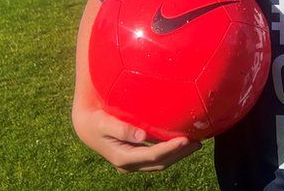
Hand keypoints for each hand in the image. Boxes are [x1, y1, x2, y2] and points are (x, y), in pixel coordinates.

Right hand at [72, 107, 200, 172]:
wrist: (86, 127)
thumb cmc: (95, 120)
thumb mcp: (104, 123)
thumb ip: (121, 129)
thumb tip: (141, 135)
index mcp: (123, 158)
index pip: (153, 155)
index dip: (171, 149)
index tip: (186, 139)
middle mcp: (129, 164)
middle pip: (160, 162)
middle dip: (180, 154)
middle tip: (197, 142)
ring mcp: (133, 162)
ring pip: (160, 162)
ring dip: (178, 154)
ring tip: (195, 143)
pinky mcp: (136, 157)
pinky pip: (157, 156)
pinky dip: (170, 150)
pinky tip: (182, 141)